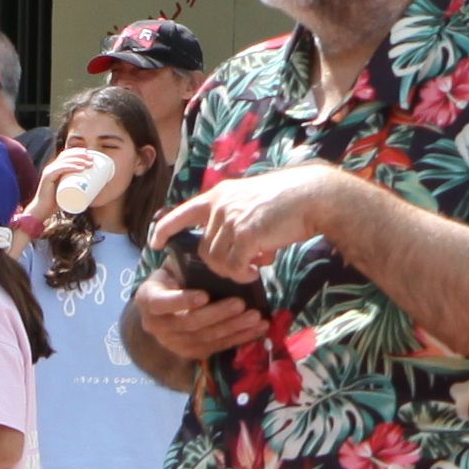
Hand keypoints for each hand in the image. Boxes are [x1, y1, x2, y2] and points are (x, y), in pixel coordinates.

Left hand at [156, 163, 363, 280]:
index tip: (156, 242)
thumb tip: (242, 249)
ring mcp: (231, 220)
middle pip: (204, 248)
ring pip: (217, 259)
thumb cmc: (291, 200)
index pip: (181, 213)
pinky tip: (256, 271)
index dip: (165, 229)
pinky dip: (242, 274)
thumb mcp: (254, 201)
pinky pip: (234, 266)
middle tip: (244, 266)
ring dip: (233, 270)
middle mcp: (220, 205)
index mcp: (219, 194)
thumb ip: (239, 219)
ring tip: (254, 268)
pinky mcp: (245, 235)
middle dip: (219, 263)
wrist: (313, 196)